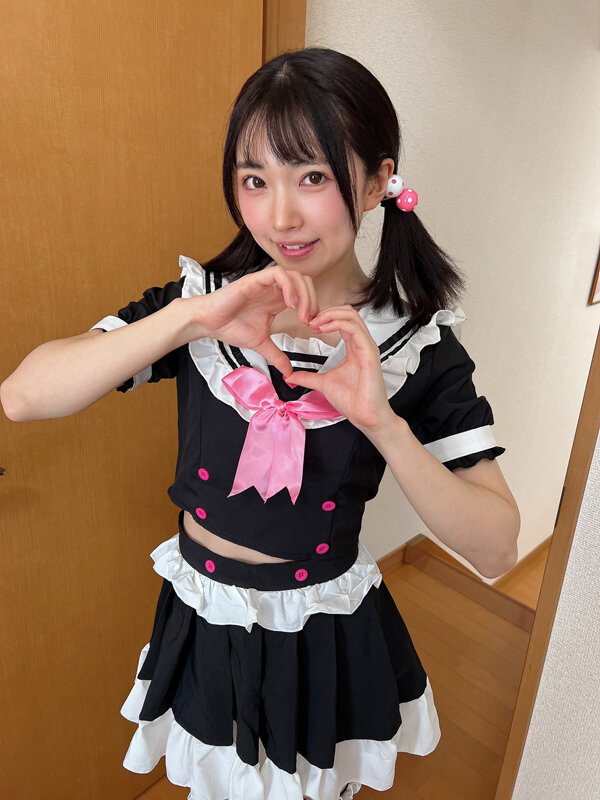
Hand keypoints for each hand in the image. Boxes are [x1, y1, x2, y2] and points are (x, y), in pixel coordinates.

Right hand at [191, 265, 318, 376]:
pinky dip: (289, 287)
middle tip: (309, 321)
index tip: (311, 327)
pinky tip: (289, 304)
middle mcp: (274, 289)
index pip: (306, 294)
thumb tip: (289, 373)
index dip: (314, 308)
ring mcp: (265, 283)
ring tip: (302, 314)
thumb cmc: (231, 327)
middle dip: (313, 301)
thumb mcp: (261, 344)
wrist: (208, 323)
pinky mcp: (255, 280)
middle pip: (305, 282)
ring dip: (304, 294)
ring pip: (295, 276)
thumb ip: (277, 356)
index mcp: (278, 300)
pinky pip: (278, 274)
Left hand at [285, 304, 398, 432]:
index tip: (308, 324)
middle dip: (327, 311)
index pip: (342, 320)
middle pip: (348, 312)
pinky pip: (354, 329)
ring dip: (330, 315)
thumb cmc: (353, 401)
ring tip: (315, 322)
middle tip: (310, 319)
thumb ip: (308, 377)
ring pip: (352, 316)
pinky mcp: (369, 353)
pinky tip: (323, 328)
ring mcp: (367, 347)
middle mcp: (362, 344)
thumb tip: (291, 376)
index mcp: (354, 348)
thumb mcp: (323, 383)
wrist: (366, 416)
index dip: (325, 317)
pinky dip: (337, 324)